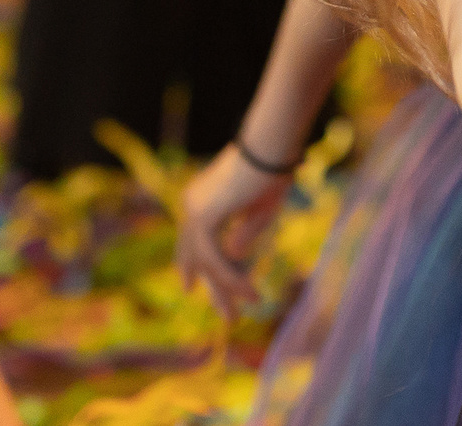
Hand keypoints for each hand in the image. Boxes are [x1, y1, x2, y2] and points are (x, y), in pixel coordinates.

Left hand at [175, 144, 290, 315]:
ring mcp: (195, 211)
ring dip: (228, 287)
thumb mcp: (261, 208)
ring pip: (206, 261)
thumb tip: (234, 257)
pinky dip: (230, 276)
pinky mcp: (205, 217)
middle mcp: (192, 206)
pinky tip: (246, 290)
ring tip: (248, 307)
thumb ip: (246, 233)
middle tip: (228, 317)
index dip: (190, 267)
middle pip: (197, 257)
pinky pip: (214, 257)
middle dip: (214, 288)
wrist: (271, 144)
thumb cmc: (273, 168)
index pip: (193, 242)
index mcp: (201, 199)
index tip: (189, 290)